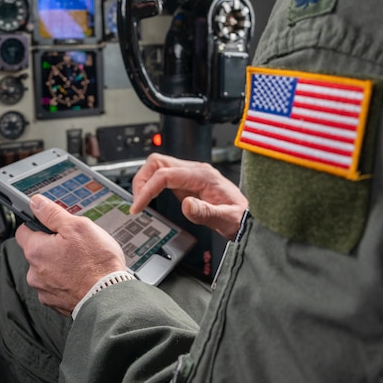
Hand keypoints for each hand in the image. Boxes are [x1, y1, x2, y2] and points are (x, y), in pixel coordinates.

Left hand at [15, 194, 126, 316]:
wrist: (110, 296)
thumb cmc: (97, 264)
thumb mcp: (78, 226)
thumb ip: (53, 213)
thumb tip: (36, 203)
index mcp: (36, 251)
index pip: (23, 230)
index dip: (37, 224)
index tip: (50, 224)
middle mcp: (35, 273)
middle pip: (38, 251)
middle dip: (53, 246)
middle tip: (75, 244)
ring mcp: (44, 290)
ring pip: (48, 269)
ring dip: (60, 264)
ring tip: (82, 262)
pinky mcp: (56, 303)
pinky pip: (57, 286)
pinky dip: (67, 280)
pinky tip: (82, 276)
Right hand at [131, 153, 246, 239]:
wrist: (246, 218)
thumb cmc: (239, 218)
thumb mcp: (226, 219)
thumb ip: (206, 212)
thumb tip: (186, 205)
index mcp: (203, 175)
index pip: (166, 174)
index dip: (148, 189)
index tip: (138, 206)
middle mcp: (195, 170)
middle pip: (157, 162)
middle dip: (142, 180)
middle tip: (136, 202)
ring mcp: (189, 175)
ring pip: (158, 166)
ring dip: (144, 181)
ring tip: (139, 202)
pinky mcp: (186, 182)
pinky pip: (163, 176)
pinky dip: (151, 185)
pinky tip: (149, 199)